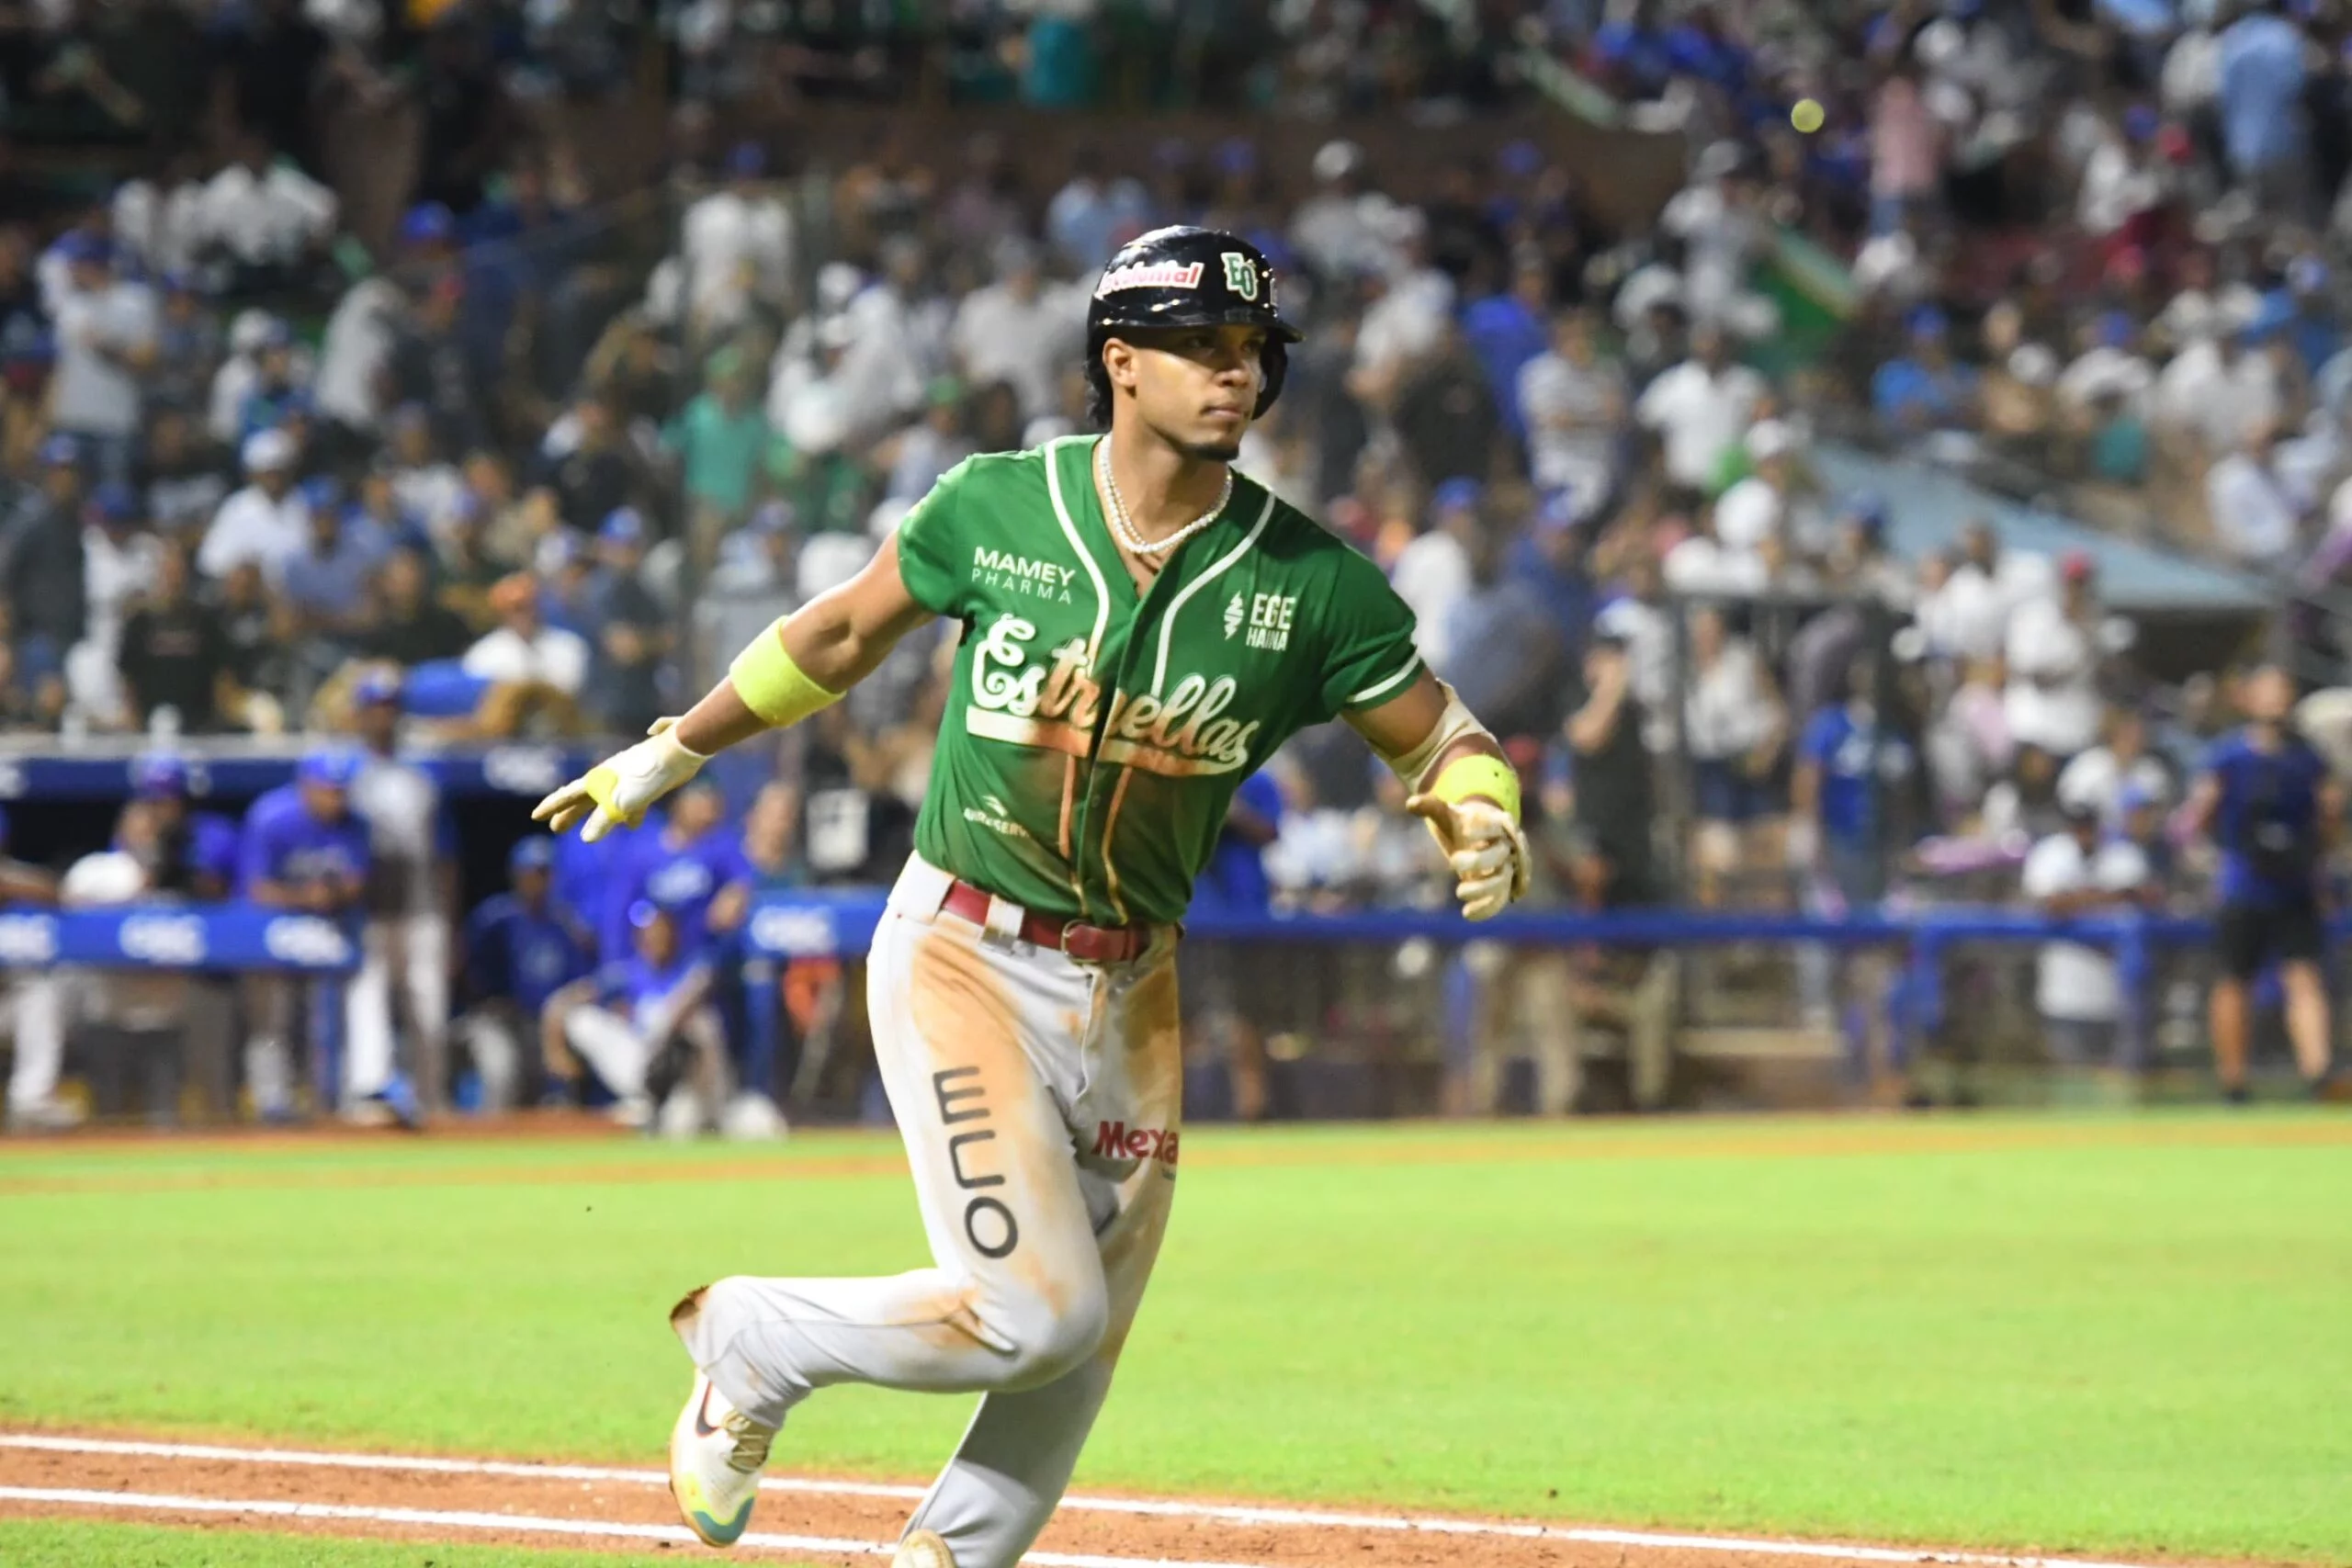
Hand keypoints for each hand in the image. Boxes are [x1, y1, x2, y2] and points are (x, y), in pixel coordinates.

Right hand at [532, 718, 706, 842]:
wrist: (681, 750)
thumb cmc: (649, 773)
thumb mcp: (624, 800)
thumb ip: (605, 819)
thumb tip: (587, 839)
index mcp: (600, 778)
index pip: (569, 794)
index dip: (553, 806)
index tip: (536, 816)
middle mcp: (611, 777)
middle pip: (585, 799)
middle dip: (570, 814)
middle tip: (555, 828)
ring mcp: (628, 778)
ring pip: (607, 801)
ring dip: (597, 817)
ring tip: (586, 833)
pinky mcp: (647, 782)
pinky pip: (632, 801)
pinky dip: (630, 813)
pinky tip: (633, 825)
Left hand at [1404, 792, 1530, 921]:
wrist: (1481, 838)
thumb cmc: (1462, 824)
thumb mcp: (1447, 814)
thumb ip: (1431, 807)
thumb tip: (1410, 803)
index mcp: (1496, 823)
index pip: (1494, 825)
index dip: (1483, 829)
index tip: (1464, 832)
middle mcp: (1506, 846)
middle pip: (1499, 855)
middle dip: (1479, 860)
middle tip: (1453, 861)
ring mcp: (1506, 868)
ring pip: (1502, 880)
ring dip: (1483, 889)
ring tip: (1459, 892)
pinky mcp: (1502, 887)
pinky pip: (1500, 900)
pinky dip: (1487, 909)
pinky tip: (1467, 914)